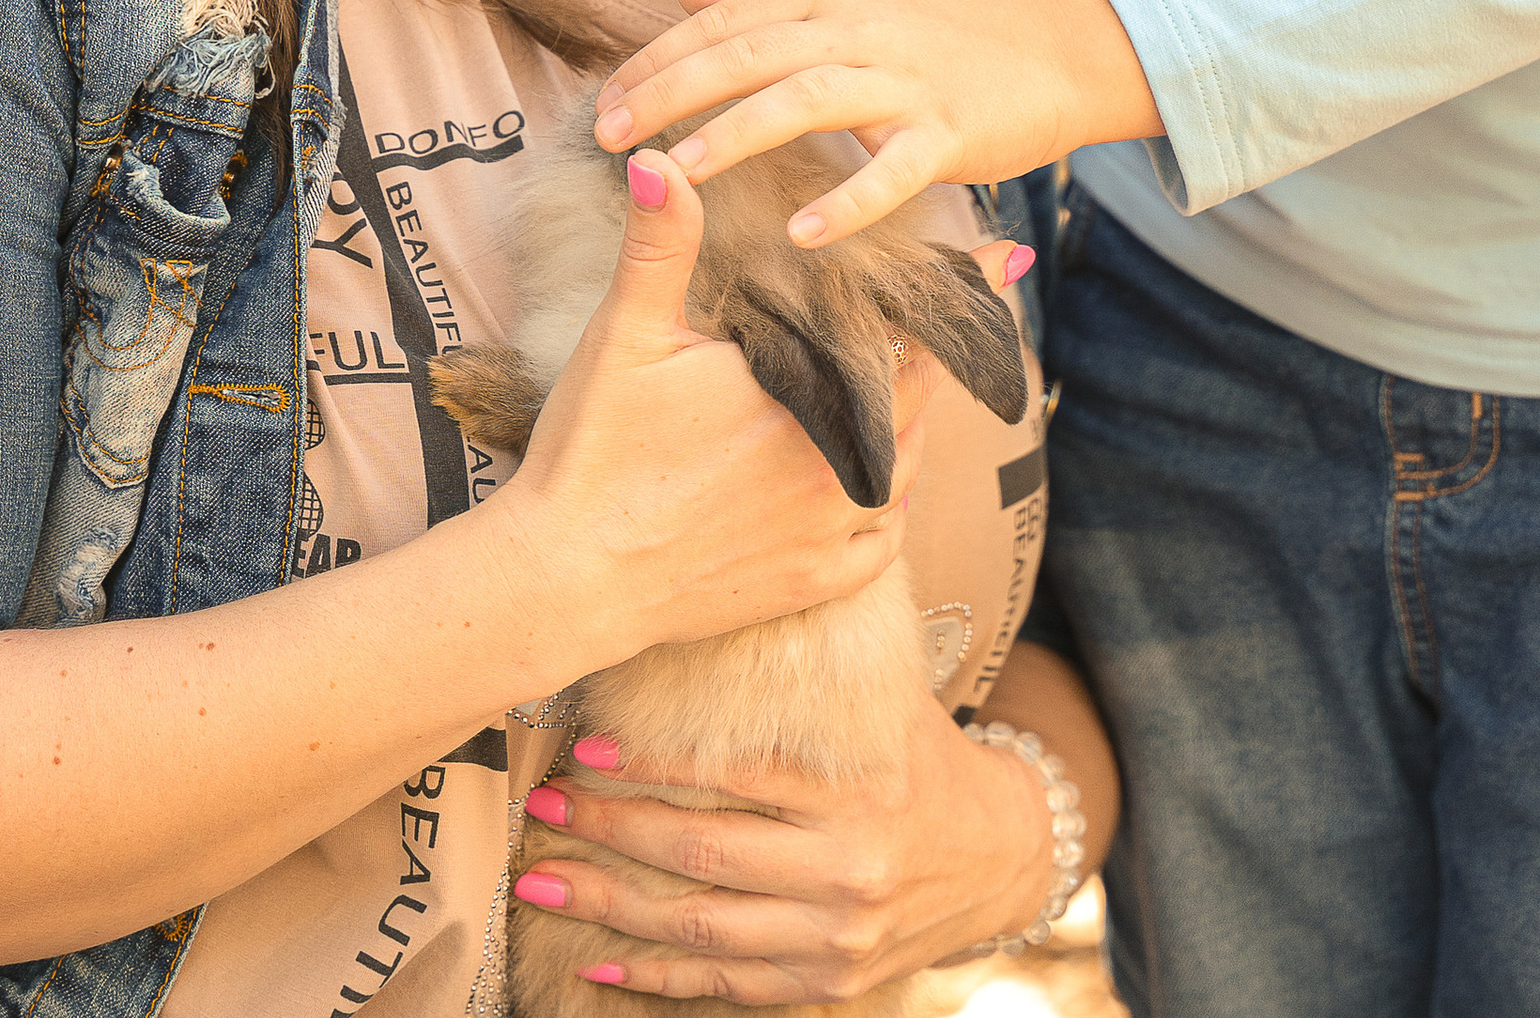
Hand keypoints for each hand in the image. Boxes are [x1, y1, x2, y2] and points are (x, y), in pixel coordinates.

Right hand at [486, 153, 933, 672]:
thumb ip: (658, 244)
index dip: (952, 291)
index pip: (902, 332)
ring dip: (914, 425)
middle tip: (961, 319)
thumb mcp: (626, 335)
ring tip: (918, 388)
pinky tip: (880, 483)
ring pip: (907, 466)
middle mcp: (835, 465)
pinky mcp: (808, 584)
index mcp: (805, 394)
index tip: (1006, 257)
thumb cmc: (594, 449)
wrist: (563, 579)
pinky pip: (880, 543)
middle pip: (914, 397)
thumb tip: (655, 161)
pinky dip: (888, 507)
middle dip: (931, 356)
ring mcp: (826, 532)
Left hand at [510, 689, 1055, 1002]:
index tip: (583, 744)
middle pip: (703, 854)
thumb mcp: (889, 699)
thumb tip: (762, 564)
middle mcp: (850, 867)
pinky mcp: (828, 983)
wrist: (998, 855)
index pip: (737, 773)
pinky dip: (657, 975)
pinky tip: (597, 960)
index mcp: (860, 788)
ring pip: (701, 925)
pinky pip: (727, 984)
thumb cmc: (921, 757)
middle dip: (608, 831)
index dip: (653, 762)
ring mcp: (838, 936)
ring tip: (541, 880)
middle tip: (542, 809)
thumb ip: (827, 652)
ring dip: (609, 906)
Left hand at [592, 0, 1161, 246]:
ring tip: (679, 174)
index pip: (726, 19)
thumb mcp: (852, 2)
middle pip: (749, 52)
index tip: (604, 99)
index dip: (660, 56)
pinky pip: (894, 168)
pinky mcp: (951, 132)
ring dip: (738, 134)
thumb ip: (765, 3)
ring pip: (808, 99)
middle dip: (673, 91)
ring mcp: (906, 80)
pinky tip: (803, 235)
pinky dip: (848, 201)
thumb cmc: (944, 34)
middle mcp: (859, 28)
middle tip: (609, 135)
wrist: (1059, 49)